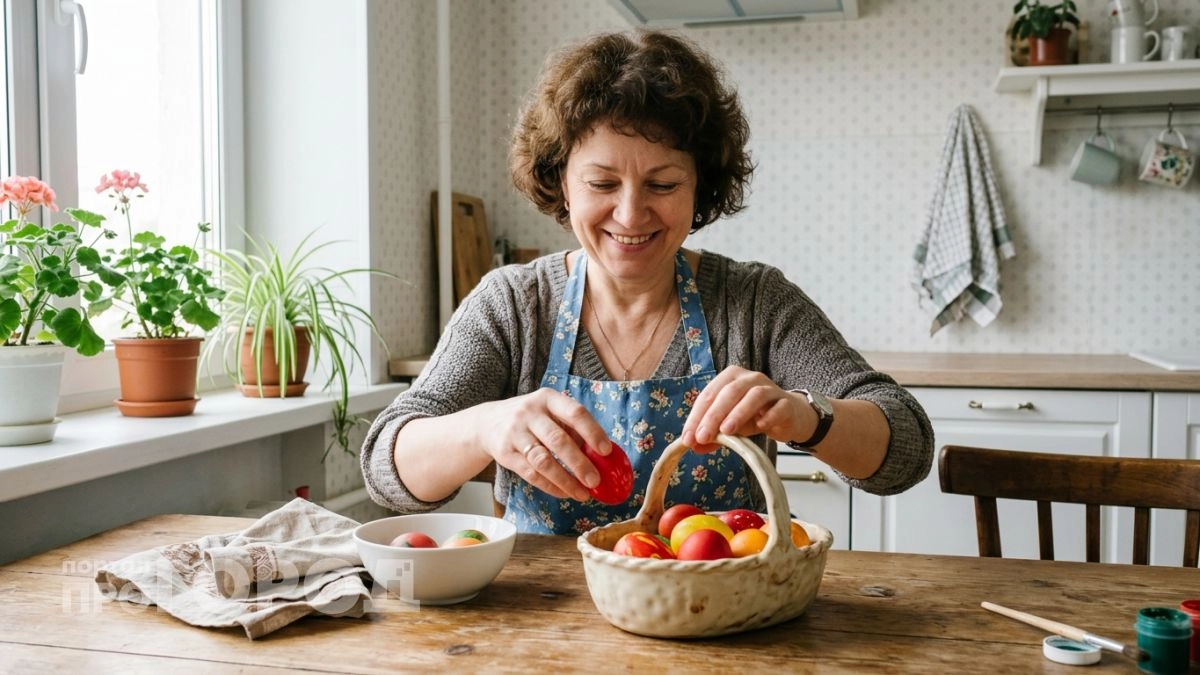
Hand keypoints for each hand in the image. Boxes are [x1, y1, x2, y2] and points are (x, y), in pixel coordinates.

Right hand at [475, 388, 610, 501]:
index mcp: (548, 399)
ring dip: (565, 480)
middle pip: (558, 440)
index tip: (606, 451)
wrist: (487, 422)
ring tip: (582, 494)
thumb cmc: (531, 419)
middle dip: (579, 463)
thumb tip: (600, 456)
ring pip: (543, 461)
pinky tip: (564, 493)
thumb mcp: (549, 412)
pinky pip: (530, 474)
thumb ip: (572, 429)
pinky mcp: (505, 453)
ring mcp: (515, 433)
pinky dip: (550, 486)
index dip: (592, 432)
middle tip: (595, 481)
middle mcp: (530, 413)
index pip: (574, 413)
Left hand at [680, 366, 807, 452]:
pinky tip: (761, 427)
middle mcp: (750, 378)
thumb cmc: (754, 416)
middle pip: (729, 392)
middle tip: (703, 437)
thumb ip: (713, 434)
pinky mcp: (787, 403)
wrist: (788, 416)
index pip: (709, 395)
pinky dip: (769, 416)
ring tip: (727, 431)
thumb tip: (694, 446)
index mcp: (730, 378)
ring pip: (754, 396)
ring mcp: (770, 388)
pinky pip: (779, 407)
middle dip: (713, 415)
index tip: (687, 439)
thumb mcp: (730, 425)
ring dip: (738, 413)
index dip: (696, 417)